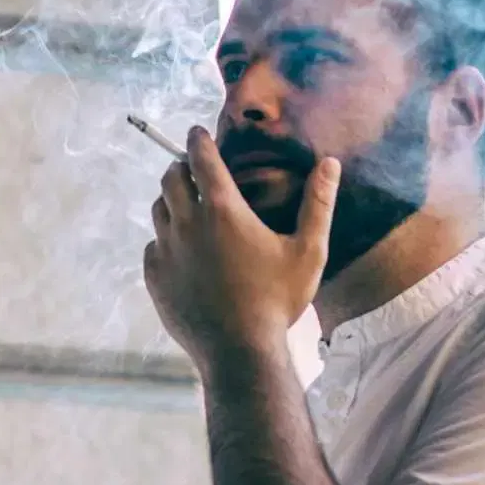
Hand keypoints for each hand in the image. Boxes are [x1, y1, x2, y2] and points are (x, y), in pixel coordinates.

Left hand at [143, 127, 340, 378]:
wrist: (240, 352)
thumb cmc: (278, 301)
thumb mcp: (308, 252)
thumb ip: (318, 204)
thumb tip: (330, 164)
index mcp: (223, 211)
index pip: (202, 159)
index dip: (199, 141)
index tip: (198, 132)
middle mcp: (188, 224)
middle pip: (170, 178)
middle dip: (180, 167)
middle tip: (193, 170)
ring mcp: (167, 252)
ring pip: (159, 210)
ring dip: (171, 201)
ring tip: (187, 207)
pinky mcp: (155, 277)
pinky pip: (154, 247)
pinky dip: (165, 240)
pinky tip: (182, 251)